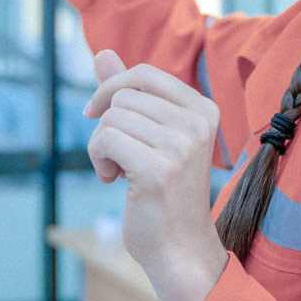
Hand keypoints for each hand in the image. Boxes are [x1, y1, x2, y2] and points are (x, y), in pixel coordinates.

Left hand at [84, 50, 228, 300]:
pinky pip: (104, 140)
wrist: (180, 248)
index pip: (144, 74)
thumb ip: (128, 93)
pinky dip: (98, 160)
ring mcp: (181, 146)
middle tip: (121, 159)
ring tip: (119, 172)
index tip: (96, 114)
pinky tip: (112, 180)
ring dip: (102, 147)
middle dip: (108, 127)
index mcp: (203, 109)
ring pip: (110, 119)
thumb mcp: (150, 136)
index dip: (112, 88)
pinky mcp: (159, 169)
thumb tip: (101, 52)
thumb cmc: (163, 192)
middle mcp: (198, 123)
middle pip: (123, 97)